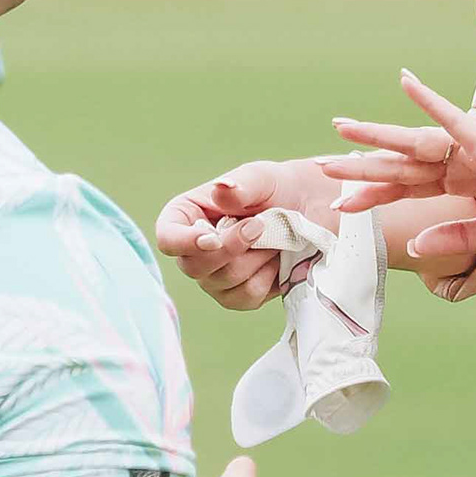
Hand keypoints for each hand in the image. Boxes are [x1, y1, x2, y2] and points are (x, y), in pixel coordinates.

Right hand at [153, 159, 335, 311]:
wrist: (308, 210)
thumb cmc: (276, 188)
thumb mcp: (260, 178)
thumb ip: (240, 186)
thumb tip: (221, 189)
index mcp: (186, 217)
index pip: (167, 238)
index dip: (184, 243)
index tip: (212, 237)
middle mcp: (193, 251)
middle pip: (194, 267)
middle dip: (232, 249)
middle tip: (261, 225)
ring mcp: (213, 277)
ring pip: (223, 283)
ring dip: (255, 259)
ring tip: (272, 237)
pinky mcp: (237, 296)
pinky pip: (246, 298)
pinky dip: (268, 278)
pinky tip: (276, 259)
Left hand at [330, 71, 475, 278]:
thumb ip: (457, 235)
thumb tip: (413, 247)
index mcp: (464, 182)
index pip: (408, 190)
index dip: (374, 197)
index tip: (341, 206)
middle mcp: (460, 162)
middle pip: (400, 166)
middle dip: (360, 169)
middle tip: (320, 167)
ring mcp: (472, 149)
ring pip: (413, 142)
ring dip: (376, 135)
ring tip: (340, 128)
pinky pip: (452, 119)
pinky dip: (429, 101)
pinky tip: (405, 81)